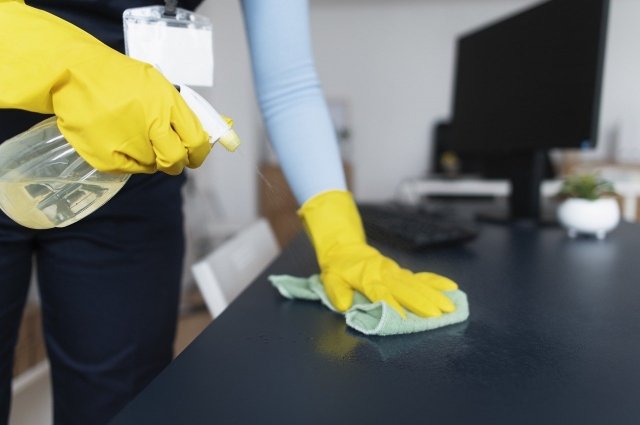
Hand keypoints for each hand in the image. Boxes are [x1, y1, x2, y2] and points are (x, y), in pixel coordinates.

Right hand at [0, 1, 209, 174]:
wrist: (72, 72)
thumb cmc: (119, 79)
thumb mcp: (158, 85)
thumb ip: (185, 111)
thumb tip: (224, 129)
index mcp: (167, 102)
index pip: (197, 141)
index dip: (199, 153)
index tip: (195, 155)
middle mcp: (150, 123)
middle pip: (176, 160)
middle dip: (176, 161)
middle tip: (167, 154)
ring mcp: (127, 141)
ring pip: (153, 166)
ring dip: (149, 157)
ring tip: (132, 135)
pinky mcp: (107, 157)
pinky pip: (130, 170)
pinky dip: (128, 160)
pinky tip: (117, 140)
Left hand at [299, 190, 457, 317]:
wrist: (345, 248)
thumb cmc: (338, 268)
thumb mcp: (330, 279)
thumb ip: (336, 292)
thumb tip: (344, 305)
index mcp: (367, 278)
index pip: (381, 294)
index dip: (392, 306)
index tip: (404, 318)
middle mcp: (385, 274)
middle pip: (405, 289)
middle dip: (422, 302)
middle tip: (439, 314)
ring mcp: (395, 272)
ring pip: (416, 284)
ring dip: (434, 294)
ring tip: (450, 306)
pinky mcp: (401, 271)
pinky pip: (420, 276)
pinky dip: (435, 282)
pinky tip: (451, 287)